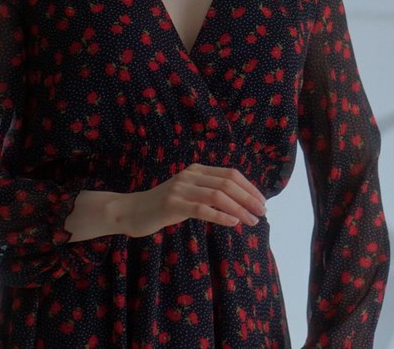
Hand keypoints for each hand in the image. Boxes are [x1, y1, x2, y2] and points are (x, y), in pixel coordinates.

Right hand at [115, 164, 267, 236]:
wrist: (131, 211)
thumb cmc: (162, 207)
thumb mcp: (188, 194)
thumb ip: (208, 194)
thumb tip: (240, 204)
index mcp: (196, 170)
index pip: (230, 174)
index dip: (249, 187)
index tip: (262, 202)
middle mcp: (190, 175)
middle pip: (228, 183)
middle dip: (249, 198)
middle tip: (262, 212)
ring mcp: (181, 189)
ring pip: (218, 195)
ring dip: (240, 209)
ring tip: (252, 221)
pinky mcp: (173, 204)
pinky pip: (202, 209)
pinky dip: (221, 215)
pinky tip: (233, 222)